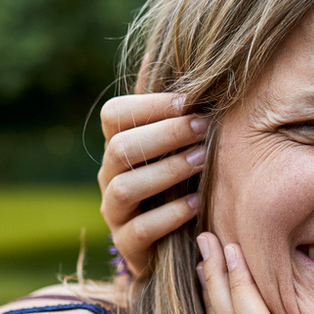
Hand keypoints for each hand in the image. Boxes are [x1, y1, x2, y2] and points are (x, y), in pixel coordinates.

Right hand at [98, 92, 208, 274]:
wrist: (175, 249)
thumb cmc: (183, 187)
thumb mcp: (181, 151)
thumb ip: (181, 117)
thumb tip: (190, 65)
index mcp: (118, 147)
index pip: (115, 114)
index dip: (149, 104)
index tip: (189, 101)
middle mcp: (109, 177)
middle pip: (120, 147)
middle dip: (165, 134)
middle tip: (204, 127)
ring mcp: (114, 213)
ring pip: (126, 187)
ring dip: (168, 170)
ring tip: (204, 161)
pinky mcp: (127, 246)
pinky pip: (141, 229)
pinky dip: (170, 214)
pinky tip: (197, 204)